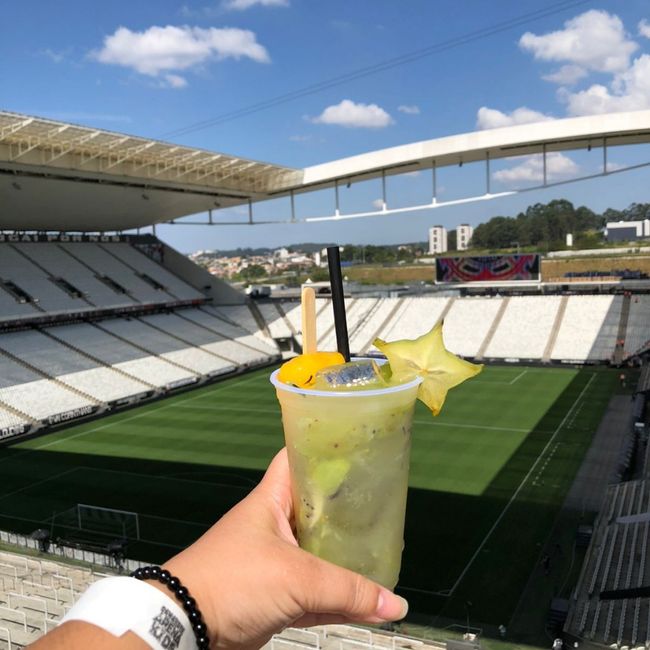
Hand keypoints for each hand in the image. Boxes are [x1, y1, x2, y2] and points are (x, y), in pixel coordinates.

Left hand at [162, 448, 407, 649]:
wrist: (189, 625)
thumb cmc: (235, 580)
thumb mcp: (296, 578)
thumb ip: (347, 591)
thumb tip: (395, 604)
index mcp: (272, 500)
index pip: (298, 459)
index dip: (325, 451)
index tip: (358, 450)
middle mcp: (276, 524)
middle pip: (318, 509)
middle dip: (348, 510)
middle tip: (382, 505)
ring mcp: (278, 561)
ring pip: (321, 553)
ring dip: (347, 558)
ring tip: (384, 551)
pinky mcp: (279, 594)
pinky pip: (317, 592)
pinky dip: (340, 597)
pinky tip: (369, 602)